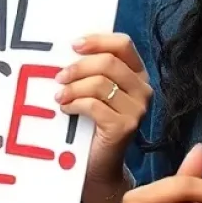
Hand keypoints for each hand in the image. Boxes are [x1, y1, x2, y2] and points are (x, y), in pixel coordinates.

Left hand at [55, 33, 151, 185]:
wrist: (99, 162)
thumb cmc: (91, 120)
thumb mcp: (92, 89)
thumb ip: (89, 69)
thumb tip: (64, 50)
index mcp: (136, 73)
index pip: (123, 44)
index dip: (97, 40)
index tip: (73, 45)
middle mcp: (142, 89)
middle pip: (109, 62)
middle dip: (78, 67)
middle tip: (59, 77)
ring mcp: (137, 109)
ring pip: (100, 83)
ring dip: (73, 88)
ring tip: (60, 96)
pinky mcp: (125, 127)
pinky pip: (95, 105)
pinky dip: (75, 104)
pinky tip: (66, 108)